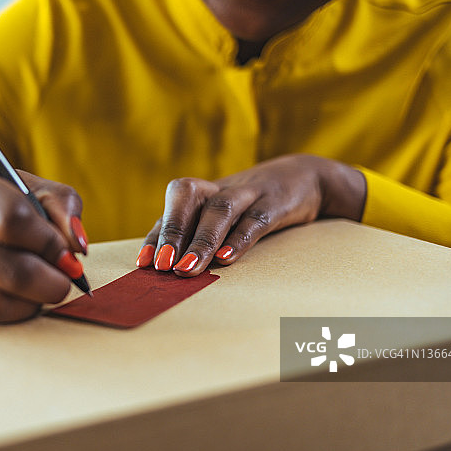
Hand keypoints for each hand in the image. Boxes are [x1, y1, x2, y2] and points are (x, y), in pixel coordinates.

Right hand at [0, 158, 87, 322]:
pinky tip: (16, 299)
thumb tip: (78, 246)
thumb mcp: (11, 181)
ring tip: (42, 293)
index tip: (65, 252)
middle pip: (8, 268)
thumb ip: (57, 201)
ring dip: (30, 304)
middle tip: (65, 282)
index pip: (12, 220)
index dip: (48, 242)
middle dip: (49, 282)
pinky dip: (6, 313)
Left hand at [136, 154, 365, 275]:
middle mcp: (220, 188)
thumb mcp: (225, 217)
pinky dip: (239, 239)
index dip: (156, 235)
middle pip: (187, 197)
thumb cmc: (253, 205)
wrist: (307, 177)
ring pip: (220, 209)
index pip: (172, 212)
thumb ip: (201, 238)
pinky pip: (255, 219)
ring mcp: (248, 192)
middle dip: (172, 231)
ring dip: (201, 241)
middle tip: (163, 265)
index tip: (144, 263)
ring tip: (187, 269)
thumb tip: (174, 272)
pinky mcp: (276, 202)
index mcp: (204, 194)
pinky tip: (227, 260)